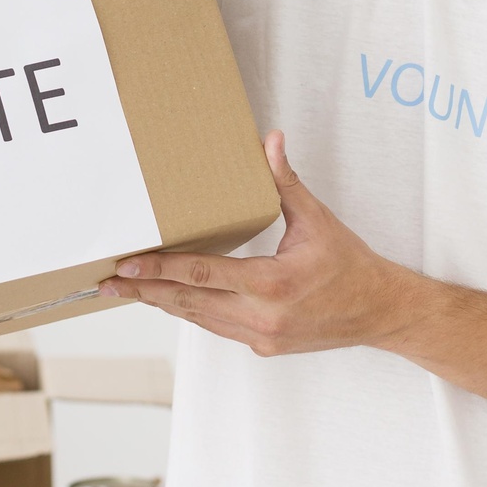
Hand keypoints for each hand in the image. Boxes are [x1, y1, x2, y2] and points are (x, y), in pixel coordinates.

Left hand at [97, 130, 420, 355]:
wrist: (381, 312)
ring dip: (163, 303)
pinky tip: (170, 299)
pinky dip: (191, 311)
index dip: (159, 271)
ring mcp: (261, 337)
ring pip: (198, 319)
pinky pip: (216, 326)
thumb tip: (270, 140)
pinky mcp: (263, 347)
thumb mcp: (317, 219)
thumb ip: (285, 181)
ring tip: (126, 292)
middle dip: (144, 292)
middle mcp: (263, 317)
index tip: (126, 267)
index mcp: (273, 283)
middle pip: (188, 303)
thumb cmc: (350, 264)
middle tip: (106, 284)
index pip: (203, 275)